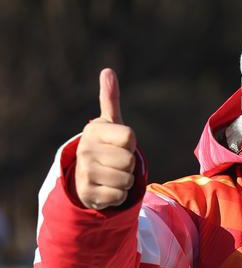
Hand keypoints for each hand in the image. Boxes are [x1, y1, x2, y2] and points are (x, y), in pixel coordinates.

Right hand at [74, 68, 137, 210]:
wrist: (87, 175)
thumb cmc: (106, 145)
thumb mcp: (110, 123)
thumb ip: (110, 99)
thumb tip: (107, 71)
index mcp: (93, 130)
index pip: (129, 138)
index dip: (131, 143)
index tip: (120, 143)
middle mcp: (85, 149)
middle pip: (129, 161)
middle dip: (129, 164)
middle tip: (115, 161)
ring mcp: (84, 172)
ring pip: (126, 179)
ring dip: (125, 180)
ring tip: (112, 174)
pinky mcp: (87, 193)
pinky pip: (120, 196)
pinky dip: (119, 195)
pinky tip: (107, 188)